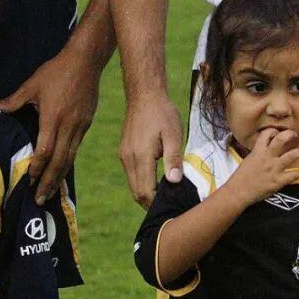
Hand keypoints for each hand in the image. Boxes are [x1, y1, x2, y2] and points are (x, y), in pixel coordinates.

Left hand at [0, 48, 97, 204]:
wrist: (85, 61)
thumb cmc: (56, 71)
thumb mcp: (32, 84)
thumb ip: (12, 100)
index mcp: (53, 118)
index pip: (45, 150)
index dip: (37, 168)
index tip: (29, 181)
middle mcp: (68, 126)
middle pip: (59, 161)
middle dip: (49, 182)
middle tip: (41, 200)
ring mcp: (80, 126)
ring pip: (70, 158)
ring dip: (60, 177)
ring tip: (51, 192)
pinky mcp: (86, 124)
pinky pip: (76, 148)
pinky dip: (68, 163)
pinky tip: (62, 170)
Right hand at [119, 91, 183, 207]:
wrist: (144, 95)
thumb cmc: (162, 113)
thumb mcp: (173, 135)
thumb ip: (173, 159)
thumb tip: (174, 182)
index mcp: (140, 156)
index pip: (145, 192)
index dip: (158, 203)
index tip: (174, 204)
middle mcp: (128, 159)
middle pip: (137, 193)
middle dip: (152, 202)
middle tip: (172, 203)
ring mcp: (124, 155)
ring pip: (133, 185)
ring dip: (147, 193)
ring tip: (166, 193)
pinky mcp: (124, 152)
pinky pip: (131, 175)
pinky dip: (142, 182)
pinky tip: (156, 179)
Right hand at [231, 129, 298, 205]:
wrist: (239, 191)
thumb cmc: (241, 176)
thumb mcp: (248, 159)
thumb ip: (258, 153)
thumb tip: (264, 151)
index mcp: (258, 151)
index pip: (267, 133)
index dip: (273, 131)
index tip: (277, 133)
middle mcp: (267, 157)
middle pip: (281, 139)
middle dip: (289, 134)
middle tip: (293, 135)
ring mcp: (274, 168)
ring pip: (291, 155)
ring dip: (298, 152)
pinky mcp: (278, 181)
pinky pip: (293, 175)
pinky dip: (297, 174)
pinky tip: (296, 174)